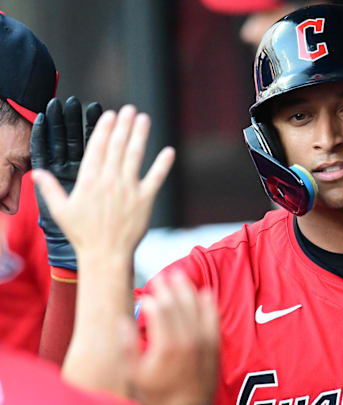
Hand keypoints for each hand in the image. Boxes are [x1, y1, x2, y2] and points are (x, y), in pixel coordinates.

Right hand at [32, 105, 174, 260]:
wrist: (106, 255)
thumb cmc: (82, 234)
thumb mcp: (61, 211)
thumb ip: (50, 189)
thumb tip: (37, 173)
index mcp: (89, 181)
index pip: (97, 148)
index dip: (104, 129)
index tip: (109, 115)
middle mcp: (110, 181)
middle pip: (117, 147)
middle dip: (123, 125)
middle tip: (129, 109)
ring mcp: (129, 189)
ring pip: (135, 156)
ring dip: (140, 135)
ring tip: (144, 119)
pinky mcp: (145, 200)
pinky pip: (155, 178)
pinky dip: (163, 164)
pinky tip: (169, 151)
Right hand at [124, 272, 218, 404]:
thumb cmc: (158, 394)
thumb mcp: (135, 375)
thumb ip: (128, 347)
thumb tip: (122, 321)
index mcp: (166, 345)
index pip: (159, 311)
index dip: (152, 298)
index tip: (146, 294)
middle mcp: (187, 339)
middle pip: (177, 305)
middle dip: (168, 288)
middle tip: (162, 277)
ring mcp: (203, 341)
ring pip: (196, 307)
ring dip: (187, 290)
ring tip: (179, 276)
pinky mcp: (214, 345)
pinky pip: (213, 318)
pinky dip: (209, 303)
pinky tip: (205, 292)